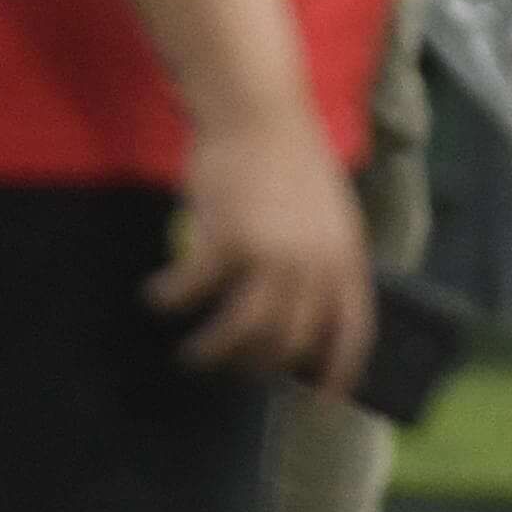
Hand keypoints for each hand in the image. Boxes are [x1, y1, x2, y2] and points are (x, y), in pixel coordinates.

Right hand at [151, 109, 375, 394]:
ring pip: (241, 332)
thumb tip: (306, 310)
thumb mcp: (329, 212)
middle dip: (257, 365)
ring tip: (192, 355)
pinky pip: (193, 292)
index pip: (353, 330)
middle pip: (288, 342)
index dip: (339, 371)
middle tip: (231, 367)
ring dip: (213, 352)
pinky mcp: (227, 242)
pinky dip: (171, 300)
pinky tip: (157, 296)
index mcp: (346, 255)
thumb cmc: (287, 158)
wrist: (258, 110)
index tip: (320, 401)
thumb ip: (324, 258)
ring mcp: (272, 255)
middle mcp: (315, 263)